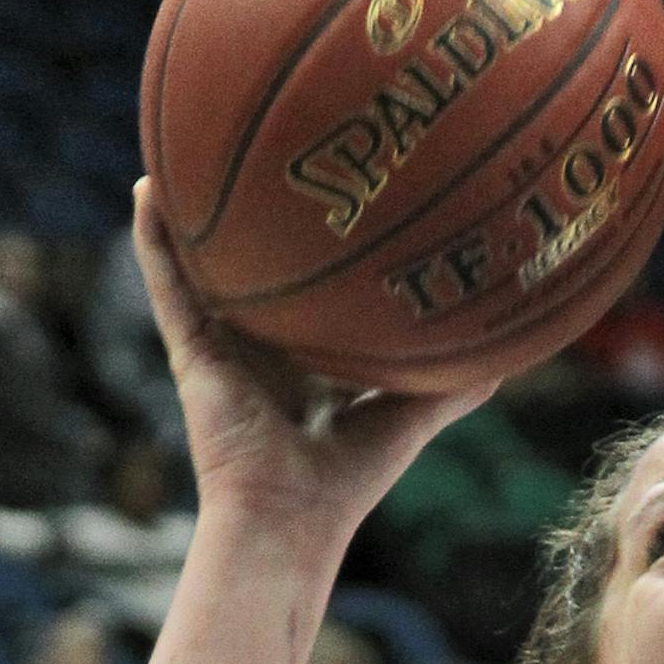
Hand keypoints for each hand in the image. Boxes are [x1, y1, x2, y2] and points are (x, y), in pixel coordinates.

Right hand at [132, 183, 497, 544]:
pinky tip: (148, 186)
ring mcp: (220, 347)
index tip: (339, 201)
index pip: (314, 299)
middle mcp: (262, 349)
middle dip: (258, 221)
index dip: (323, 257)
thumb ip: (454, 385)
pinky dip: (153, 238)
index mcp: (309, 363)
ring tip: (187, 146)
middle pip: (257, 272)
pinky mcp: (189, 351)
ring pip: (201, 266)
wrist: (289, 517)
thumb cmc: (350, 480)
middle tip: (268, 157)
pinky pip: (167, 285)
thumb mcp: (412, 416)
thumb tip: (515, 350)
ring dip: (192, 212)